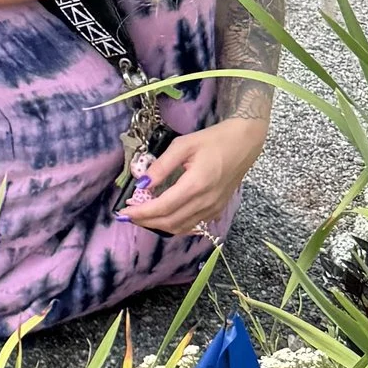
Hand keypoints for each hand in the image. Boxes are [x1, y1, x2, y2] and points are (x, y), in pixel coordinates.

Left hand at [126, 116, 266, 236]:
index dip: (141, 212)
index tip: (123, 211)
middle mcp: (205, 202)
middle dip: (145, 221)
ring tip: (142, 214)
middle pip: (169, 222)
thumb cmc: (213, 140)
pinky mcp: (217, 210)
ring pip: (181, 227)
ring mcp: (213, 209)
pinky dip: (174, 224)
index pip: (162, 207)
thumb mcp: (183, 145)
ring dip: (158, 225)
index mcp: (196, 185)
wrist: (245, 143)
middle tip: (127, 214)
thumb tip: (142, 183)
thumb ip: (161, 165)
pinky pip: (192, 224)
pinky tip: (163, 215)